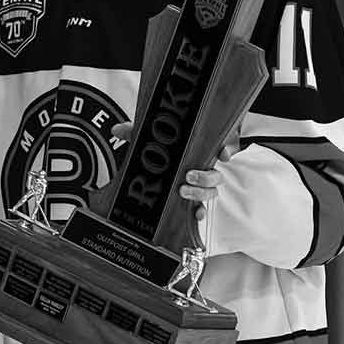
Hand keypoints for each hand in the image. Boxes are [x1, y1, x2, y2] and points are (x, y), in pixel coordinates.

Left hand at [111, 122, 235, 221]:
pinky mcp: (190, 201)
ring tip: (183, 190)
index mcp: (196, 152)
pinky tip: (194, 214)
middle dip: (206, 176)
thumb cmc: (157, 153)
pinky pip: (200, 208)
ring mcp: (197, 187)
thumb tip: (117, 129)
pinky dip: (199, 212)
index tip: (223, 153)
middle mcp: (201, 169)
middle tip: (189, 175)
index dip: (226, 150)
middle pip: (215, 175)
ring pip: (210, 191)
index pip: (218, 149)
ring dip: (200, 192)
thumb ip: (134, 132)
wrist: (151, 171)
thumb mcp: (146, 140)